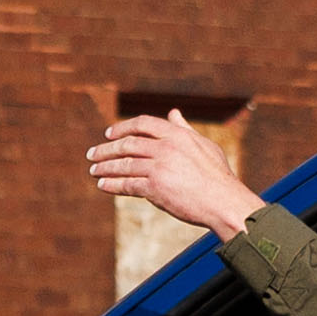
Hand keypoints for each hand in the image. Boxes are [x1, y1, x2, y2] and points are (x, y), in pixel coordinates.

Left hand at [86, 111, 265, 240]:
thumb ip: (184, 129)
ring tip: (93, 170)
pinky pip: (127, 184)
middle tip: (92, 154)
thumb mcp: (203, 145)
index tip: (108, 134)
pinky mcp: (155, 187)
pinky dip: (112, 184)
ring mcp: (160, 167)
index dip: (122, 128)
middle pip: (128, 143)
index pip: (142, 123)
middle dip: (106, 149)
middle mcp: (166, 147)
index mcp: (177, 134)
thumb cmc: (217, 176)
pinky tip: (103, 185)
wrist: (224, 202)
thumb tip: (173, 113)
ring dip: (105, 167)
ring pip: (124, 164)